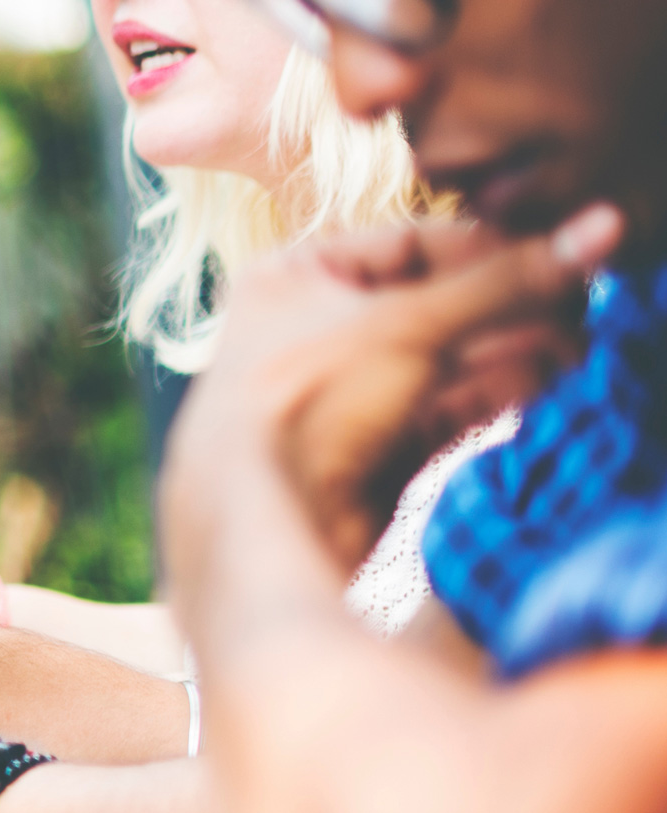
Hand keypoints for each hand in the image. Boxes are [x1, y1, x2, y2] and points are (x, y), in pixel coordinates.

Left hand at [185, 209, 614, 562]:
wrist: (271, 523)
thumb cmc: (309, 401)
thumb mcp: (411, 324)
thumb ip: (504, 283)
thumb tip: (597, 232)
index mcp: (292, 277)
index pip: (407, 242)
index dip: (486, 248)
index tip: (554, 256)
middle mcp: (310, 330)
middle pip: (433, 305)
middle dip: (509, 308)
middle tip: (581, 308)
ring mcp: (340, 393)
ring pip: (443, 360)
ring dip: (513, 352)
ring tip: (577, 349)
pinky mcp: (370, 451)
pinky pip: (441, 409)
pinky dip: (492, 395)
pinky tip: (545, 384)